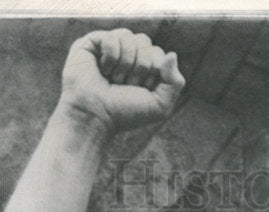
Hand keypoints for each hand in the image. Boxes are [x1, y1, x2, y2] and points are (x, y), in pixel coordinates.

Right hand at [58, 28, 184, 133]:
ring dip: (125, 65)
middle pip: (145, 42)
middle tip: (125, 85)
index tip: (141, 89)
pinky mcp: (93, 43)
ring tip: (113, 79)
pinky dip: (110, 58)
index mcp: (144, 67)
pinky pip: (111, 37)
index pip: (158, 53)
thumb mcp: (160, 106)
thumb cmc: (125, 113)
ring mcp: (110, 47)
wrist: (95, 116)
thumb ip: (175, 82)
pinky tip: (102, 70)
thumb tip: (172, 54)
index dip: (153, 72)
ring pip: (129, 37)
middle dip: (139, 68)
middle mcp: (127, 54)